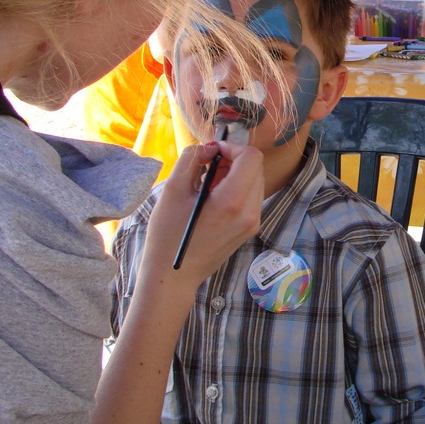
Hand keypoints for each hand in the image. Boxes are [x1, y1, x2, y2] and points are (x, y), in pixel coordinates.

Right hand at [140, 141, 263, 290]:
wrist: (174, 276)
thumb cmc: (168, 235)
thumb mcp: (173, 190)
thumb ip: (192, 159)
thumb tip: (209, 149)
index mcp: (232, 201)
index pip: (251, 157)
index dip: (232, 147)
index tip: (211, 153)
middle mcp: (250, 212)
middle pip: (256, 167)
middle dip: (233, 159)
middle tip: (208, 167)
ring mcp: (253, 222)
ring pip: (256, 180)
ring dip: (236, 173)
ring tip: (209, 183)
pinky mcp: (250, 229)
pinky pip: (252, 196)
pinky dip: (237, 188)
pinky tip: (214, 197)